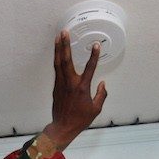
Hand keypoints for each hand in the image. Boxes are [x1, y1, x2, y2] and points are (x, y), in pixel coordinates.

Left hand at [42, 30, 106, 150]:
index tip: (96, 45)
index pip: (90, 69)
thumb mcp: (96, 109)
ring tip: (58, 37)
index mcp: (82, 88)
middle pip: (66, 60)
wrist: (62, 127)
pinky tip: (57, 52)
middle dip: (65, 45)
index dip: (93, 56)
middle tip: (65, 32)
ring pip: (58, 63)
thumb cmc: (80, 119)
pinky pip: (57, 69)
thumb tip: (102, 83)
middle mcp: (70, 84)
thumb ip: (102, 94)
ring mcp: (61, 84)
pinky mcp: (56, 87)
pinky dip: (57, 59)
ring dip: (58, 49)